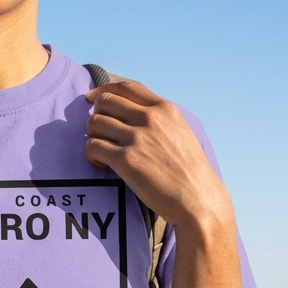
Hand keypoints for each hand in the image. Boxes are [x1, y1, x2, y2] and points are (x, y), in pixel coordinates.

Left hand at [85, 79, 232, 232]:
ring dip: (93, 136)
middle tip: (101, 134)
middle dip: (97, 116)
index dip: (103, 91)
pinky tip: (102, 164)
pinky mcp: (125, 160)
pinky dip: (92, 155)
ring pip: (95, 123)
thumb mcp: (180, 133)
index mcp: (164, 108)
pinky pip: (93, 146)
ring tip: (103, 152)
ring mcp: (136, 137)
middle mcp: (149, 118)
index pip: (126, 88)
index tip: (92, 99)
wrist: (196, 199)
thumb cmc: (189, 173)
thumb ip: (159, 120)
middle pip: (104, 102)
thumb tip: (134, 116)